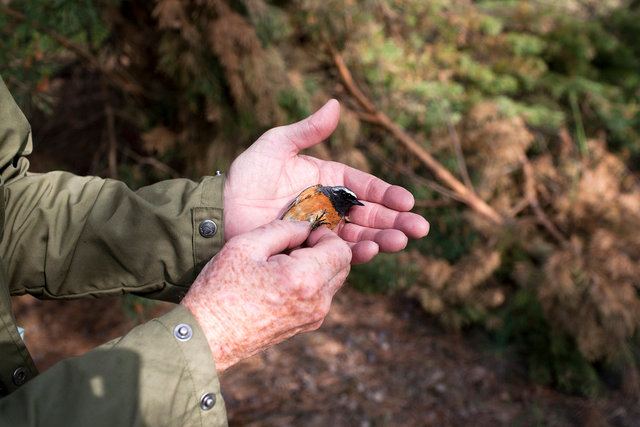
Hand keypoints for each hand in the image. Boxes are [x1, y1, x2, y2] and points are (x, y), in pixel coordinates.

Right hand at [180, 220, 350, 370]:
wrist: (206, 336)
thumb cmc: (220, 290)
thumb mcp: (245, 245)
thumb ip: (282, 229)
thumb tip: (306, 226)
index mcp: (304, 279)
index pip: (341, 249)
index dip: (325, 235)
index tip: (302, 233)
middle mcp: (316, 302)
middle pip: (342, 265)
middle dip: (324, 249)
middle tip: (292, 246)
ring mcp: (313, 318)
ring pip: (333, 281)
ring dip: (318, 266)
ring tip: (283, 263)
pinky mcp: (305, 326)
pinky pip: (321, 296)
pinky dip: (310, 282)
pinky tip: (280, 281)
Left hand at [223, 99, 428, 263]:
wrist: (222, 212)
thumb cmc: (247, 176)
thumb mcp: (276, 146)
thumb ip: (307, 130)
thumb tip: (336, 104)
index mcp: (328, 179)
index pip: (364, 186)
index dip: (387, 194)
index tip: (407, 201)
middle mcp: (330, 205)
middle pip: (370, 213)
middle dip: (396, 221)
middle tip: (419, 229)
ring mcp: (322, 229)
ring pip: (360, 235)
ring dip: (383, 239)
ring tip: (401, 242)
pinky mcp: (311, 249)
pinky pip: (337, 253)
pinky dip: (355, 254)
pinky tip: (370, 252)